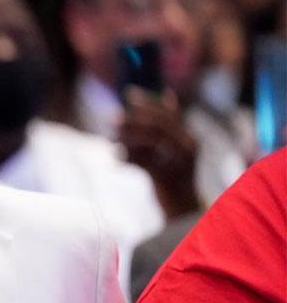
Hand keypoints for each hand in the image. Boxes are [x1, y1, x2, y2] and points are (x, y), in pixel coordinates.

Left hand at [119, 88, 200, 218]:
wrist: (181, 209)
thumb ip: (162, 128)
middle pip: (159, 126)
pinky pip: (143, 162)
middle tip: (112, 117)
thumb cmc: (171, 177)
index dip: (149, 102)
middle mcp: (189, 147)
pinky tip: (116, 159)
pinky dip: (127, 158)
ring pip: (151, 142)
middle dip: (134, 119)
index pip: (168, 114)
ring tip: (112, 141)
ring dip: (127, 139)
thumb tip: (165, 96)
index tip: (129, 93)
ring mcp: (180, 163)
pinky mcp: (167, 178)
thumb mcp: (167, 150)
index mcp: (189, 138)